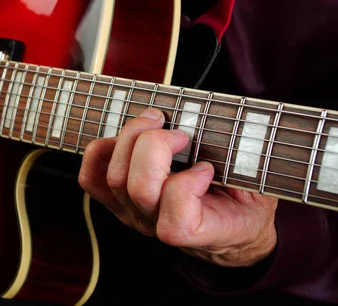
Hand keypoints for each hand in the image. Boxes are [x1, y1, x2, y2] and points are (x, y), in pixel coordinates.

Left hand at [78, 108, 277, 266]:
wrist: (229, 229)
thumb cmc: (245, 203)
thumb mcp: (260, 189)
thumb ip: (246, 166)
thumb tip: (228, 132)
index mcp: (202, 231)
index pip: (175, 224)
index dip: (186, 187)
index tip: (207, 168)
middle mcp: (159, 226)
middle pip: (137, 188)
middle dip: (155, 146)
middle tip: (179, 132)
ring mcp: (134, 213)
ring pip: (114, 177)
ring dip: (131, 138)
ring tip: (155, 121)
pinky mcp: (117, 200)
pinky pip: (91, 179)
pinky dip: (100, 151)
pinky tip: (123, 137)